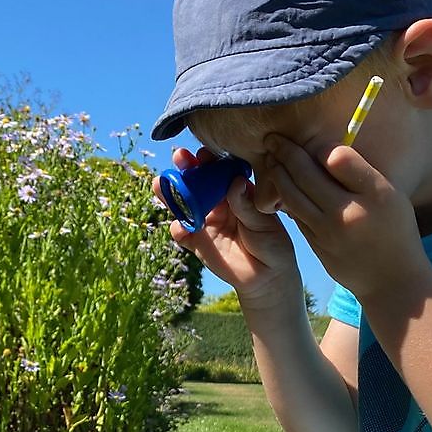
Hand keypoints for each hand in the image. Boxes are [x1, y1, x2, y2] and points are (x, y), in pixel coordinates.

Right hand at [152, 146, 300, 306]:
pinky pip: (182, 233)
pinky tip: (179, 227)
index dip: (210, 161)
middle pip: (197, 183)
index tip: (204, 155)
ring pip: (183, 204)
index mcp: (235, 192)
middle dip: (186, 169)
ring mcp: (205, 222)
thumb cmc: (272, 243)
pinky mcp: (197, 243)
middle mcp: (217, 203)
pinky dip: (178, 229)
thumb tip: (236, 182)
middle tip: (179, 158)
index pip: (219, 172)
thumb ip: (246, 205)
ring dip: (170, 194)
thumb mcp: (264, 223)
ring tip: (160, 185)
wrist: (268, 276)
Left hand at [260, 134, 428, 301]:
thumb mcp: (389, 196)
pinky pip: (296, 216)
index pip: (336, 160)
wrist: (391, 280)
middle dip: (284, 154)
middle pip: (305, 177)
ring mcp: (326, 233)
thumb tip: (327, 151)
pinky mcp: (315, 247)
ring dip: (278, 175)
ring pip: (293, 197)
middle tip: (271, 138)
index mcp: (370, 196)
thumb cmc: (394, 230)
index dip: (317, 146)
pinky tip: (280, 184)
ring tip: (270, 158)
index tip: (304, 134)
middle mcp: (344, 214)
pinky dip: (285, 198)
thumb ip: (359, 172)